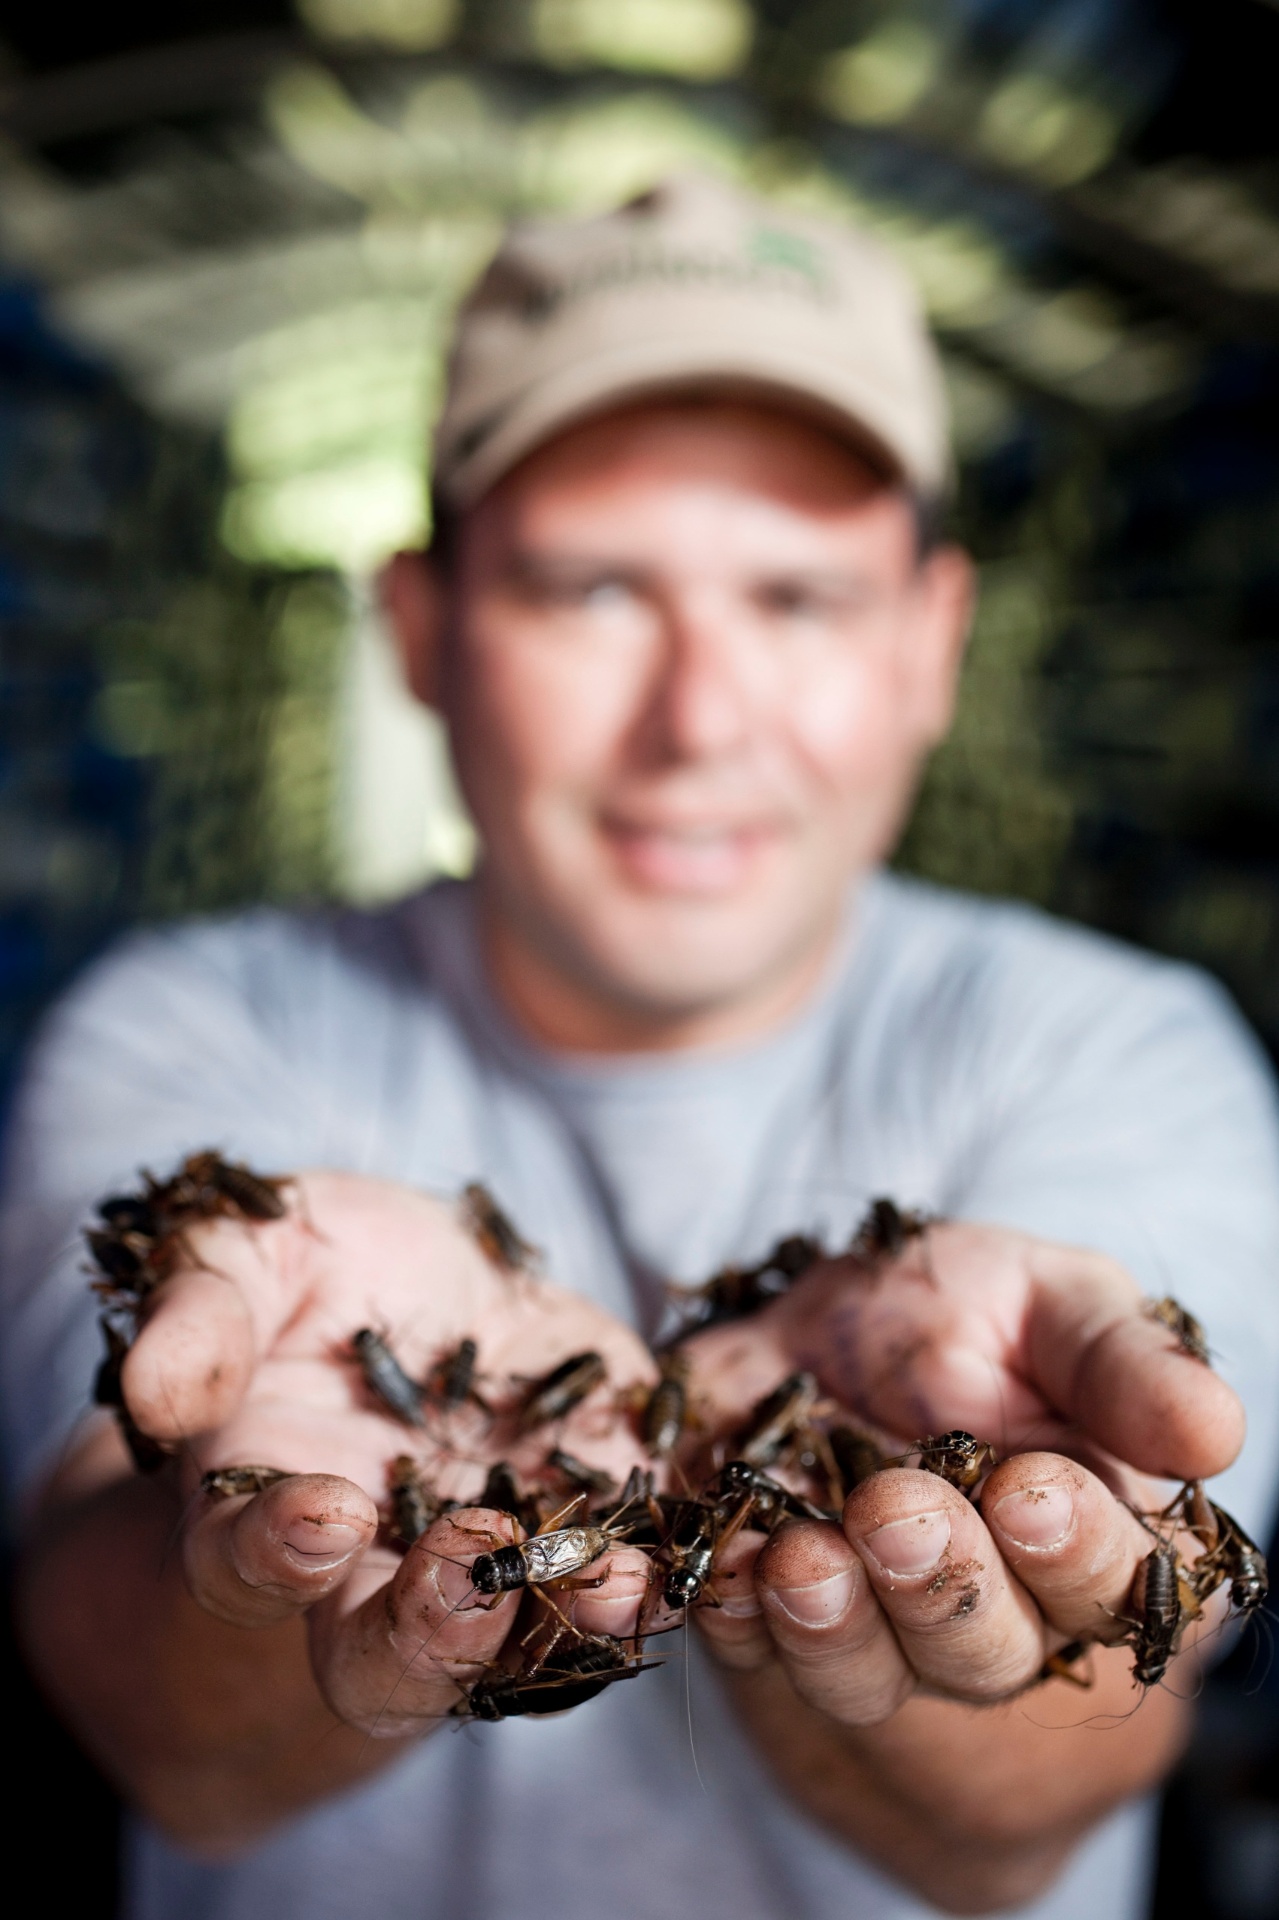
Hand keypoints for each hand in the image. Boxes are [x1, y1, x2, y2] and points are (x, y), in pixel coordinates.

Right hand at [88, 1171, 656, 1736]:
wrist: (433, 1278)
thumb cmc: (313, 1271)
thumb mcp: (248, 1254)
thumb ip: (203, 1311)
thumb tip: (154, 1393)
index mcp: (265, 1507)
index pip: (246, 1562)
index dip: (274, 1550)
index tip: (321, 1511)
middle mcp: (376, 1567)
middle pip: (384, 1655)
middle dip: (428, 1632)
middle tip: (469, 1577)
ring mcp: (496, 1554)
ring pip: (521, 1637)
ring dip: (571, 1621)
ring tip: (621, 1587)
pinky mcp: (596, 1511)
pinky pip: (632, 1566)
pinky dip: (666, 1569)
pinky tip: (697, 1551)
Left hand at [685, 1220, 1243, 1716]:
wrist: (823, 1317)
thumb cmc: (969, 1311)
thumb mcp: (1052, 1303)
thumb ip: (1123, 1364)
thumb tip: (1216, 1430)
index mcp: (1086, 1541)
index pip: (1109, 1584)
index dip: (1074, 1548)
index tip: (1031, 1488)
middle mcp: (988, 1608)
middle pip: (986, 1649)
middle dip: (942, 1585)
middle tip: (898, 1511)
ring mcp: (873, 1626)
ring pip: (868, 1674)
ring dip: (832, 1626)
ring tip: (800, 1558)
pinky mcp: (764, 1615)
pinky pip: (746, 1645)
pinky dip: (729, 1614)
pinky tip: (721, 1567)